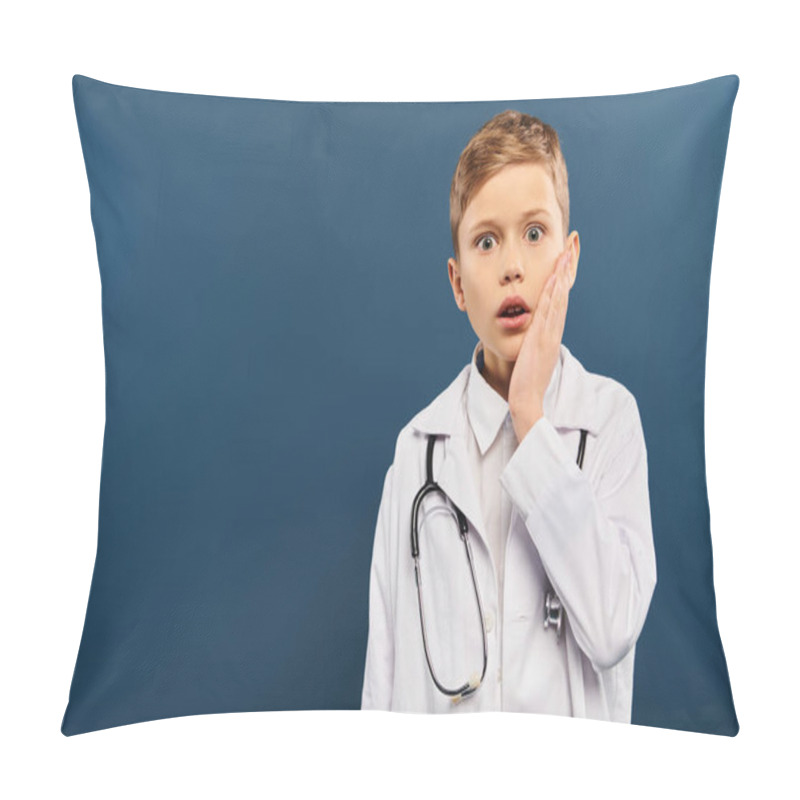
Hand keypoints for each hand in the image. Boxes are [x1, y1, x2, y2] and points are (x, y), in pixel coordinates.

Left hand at [508, 245, 572, 441]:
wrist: (526, 400)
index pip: (559, 301)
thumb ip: (531, 344)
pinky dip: (553, 294)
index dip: (563, 279)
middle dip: (567, 268)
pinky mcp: (541, 339)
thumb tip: (530, 336)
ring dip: (563, 274)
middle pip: (563, 294)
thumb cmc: (525, 383)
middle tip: (572, 245)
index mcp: (551, 335)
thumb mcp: (530, 357)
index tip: (566, 259)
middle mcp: (553, 332)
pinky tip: (555, 278)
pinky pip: (549, 312)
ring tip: (566, 252)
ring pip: (558, 299)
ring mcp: (549, 335)